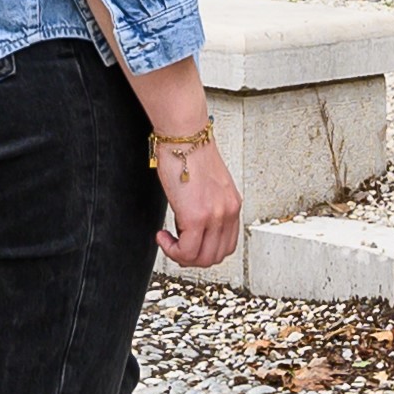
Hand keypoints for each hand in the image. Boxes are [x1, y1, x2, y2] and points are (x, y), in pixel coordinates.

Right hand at [152, 133, 247, 268]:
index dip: (205, 251)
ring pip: (202, 258)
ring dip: (181, 256)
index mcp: (232, 205)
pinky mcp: (196, 216)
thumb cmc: (188, 152)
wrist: (183, 135)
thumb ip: (205, 206)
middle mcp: (228, 212)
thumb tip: (188, 225)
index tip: (187, 242)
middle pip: (216, 256)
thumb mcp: (206, 185)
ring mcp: (215, 216)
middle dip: (192, 258)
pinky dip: (171, 250)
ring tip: (167, 240)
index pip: (227, 245)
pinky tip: (161, 235)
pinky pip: (186, 251)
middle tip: (175, 246)